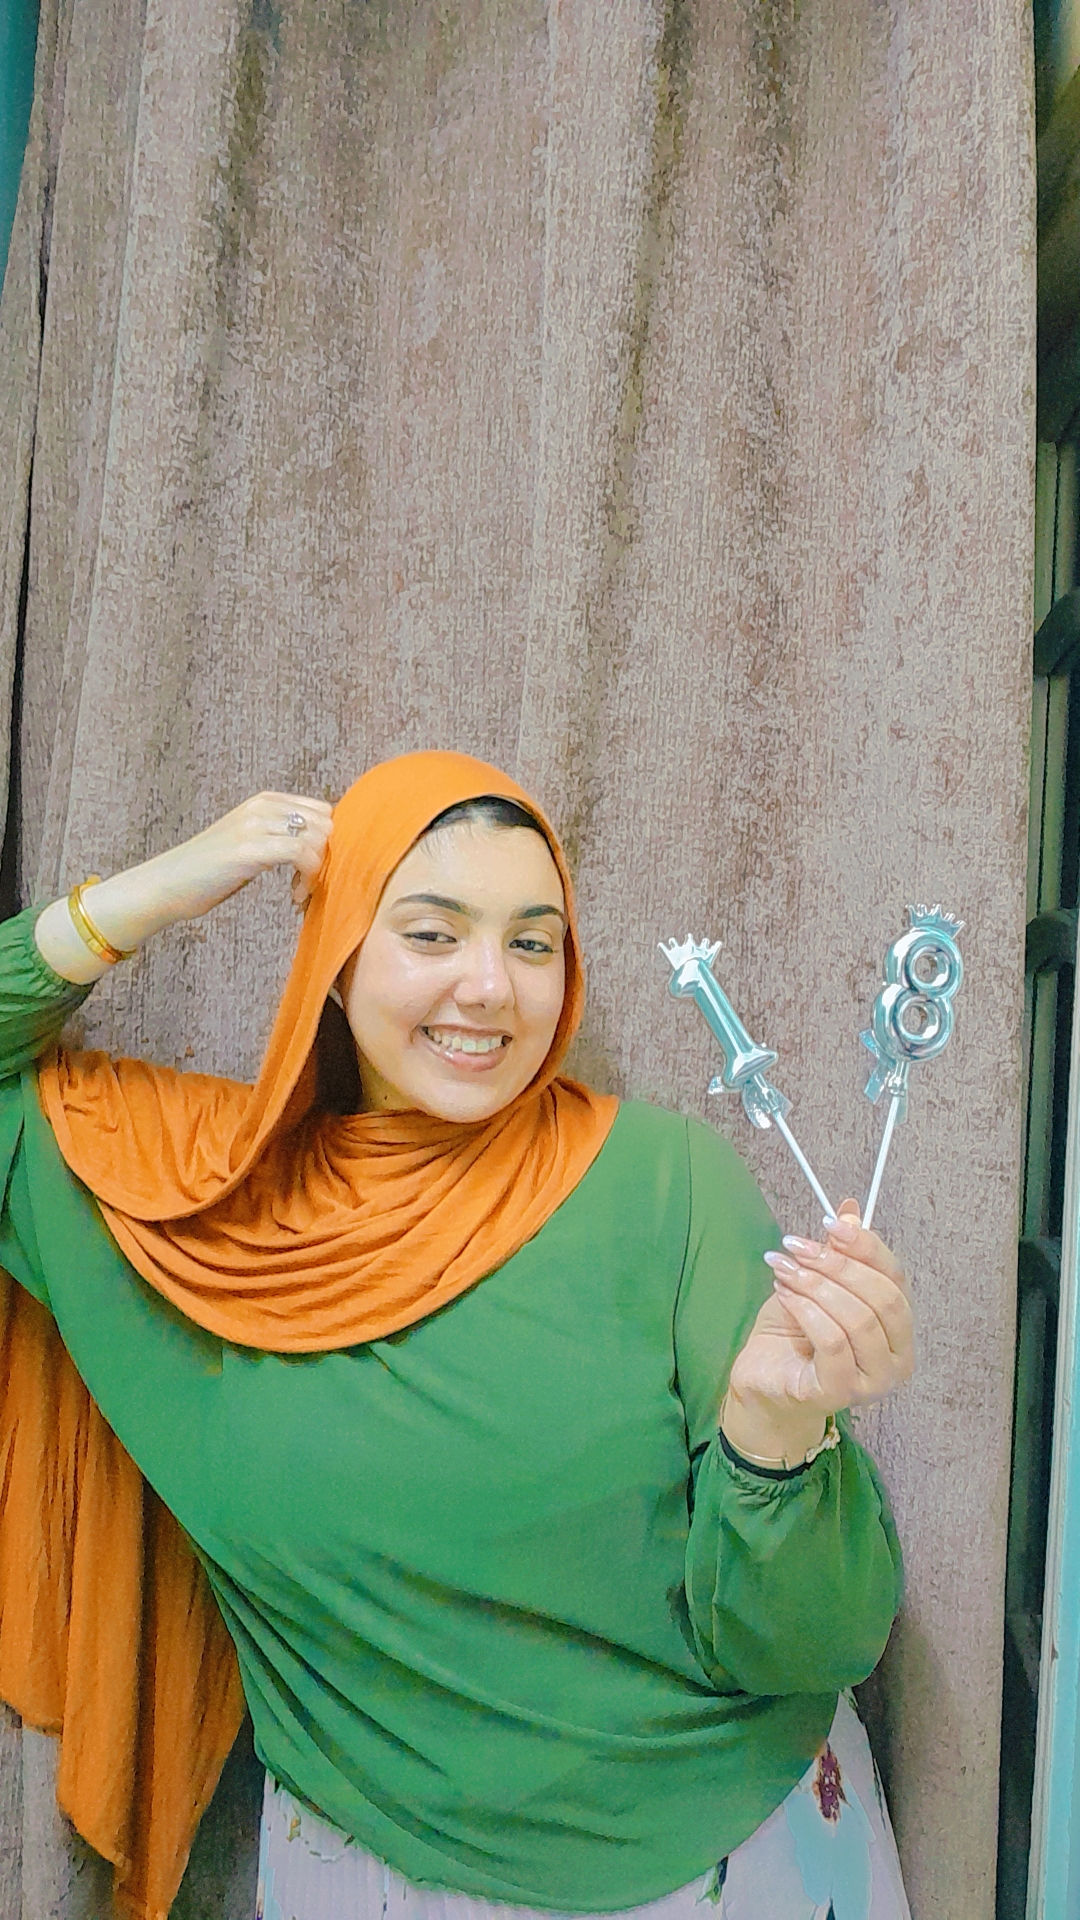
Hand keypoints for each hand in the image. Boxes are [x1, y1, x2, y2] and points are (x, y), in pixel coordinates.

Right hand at [35, 791, 333, 982]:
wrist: (167, 885)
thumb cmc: (209, 872)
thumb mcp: (250, 844)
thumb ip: (279, 837)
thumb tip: (320, 846)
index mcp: (264, 801)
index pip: (323, 810)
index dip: (325, 844)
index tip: (310, 871)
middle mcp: (262, 806)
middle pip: (327, 824)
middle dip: (325, 857)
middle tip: (305, 885)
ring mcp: (254, 825)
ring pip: (318, 838)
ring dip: (317, 872)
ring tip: (298, 893)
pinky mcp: (249, 848)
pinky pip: (301, 853)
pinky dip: (307, 880)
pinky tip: (293, 897)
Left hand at [721, 1200, 912, 1464]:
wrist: (764, 1382)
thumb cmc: (794, 1336)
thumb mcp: (817, 1284)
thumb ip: (839, 1254)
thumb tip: (849, 1209)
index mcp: (899, 1328)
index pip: (896, 1278)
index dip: (866, 1246)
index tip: (830, 1224)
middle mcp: (898, 1358)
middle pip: (882, 1297)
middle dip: (837, 1265)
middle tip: (798, 1247)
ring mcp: (875, 1381)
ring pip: (857, 1318)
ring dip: (816, 1285)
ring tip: (784, 1269)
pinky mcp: (842, 1392)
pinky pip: (833, 1341)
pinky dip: (806, 1310)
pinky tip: (784, 1295)